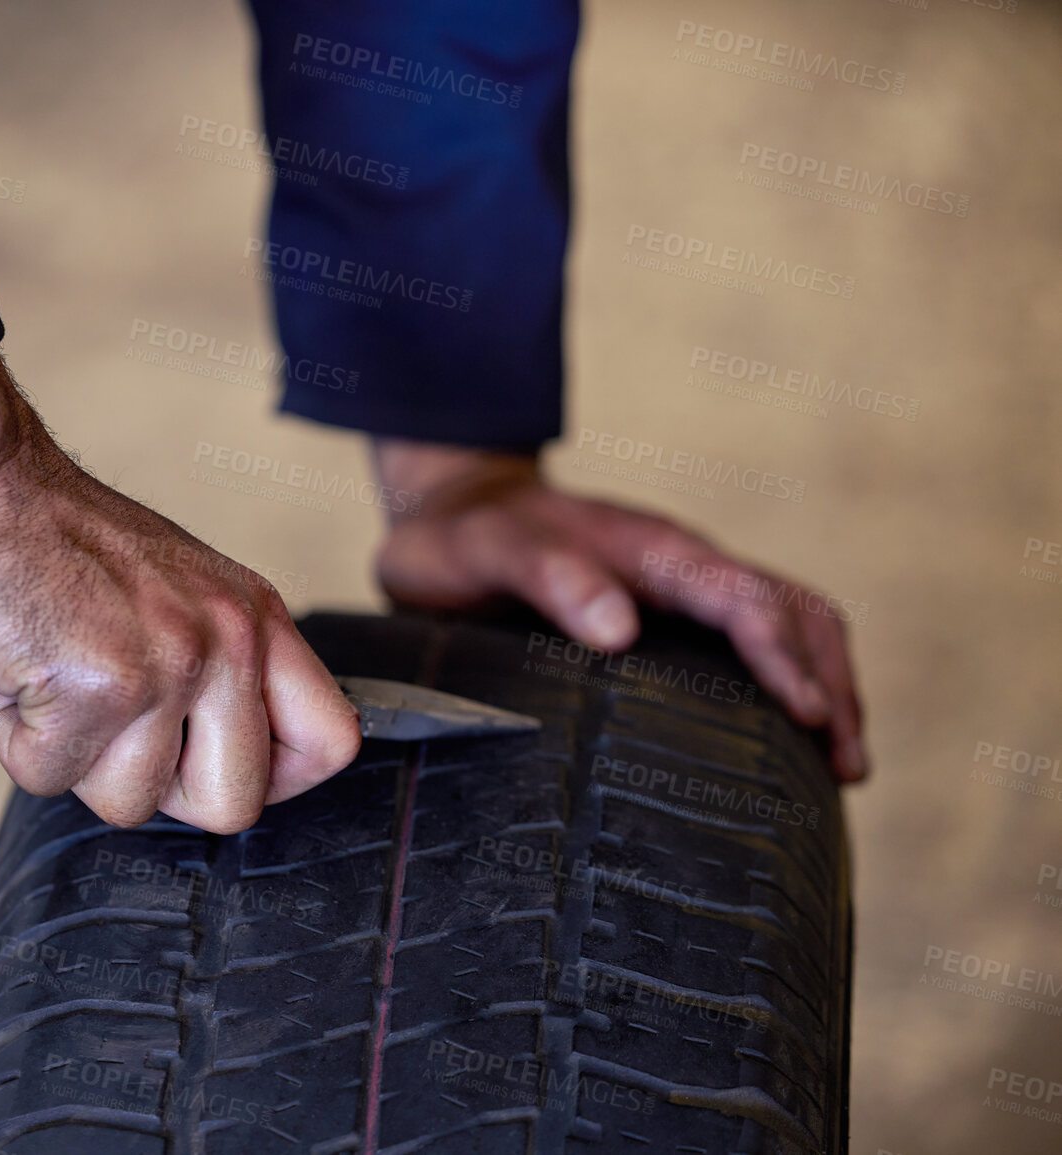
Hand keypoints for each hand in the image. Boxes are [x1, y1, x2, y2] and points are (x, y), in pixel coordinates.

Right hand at [0, 352, 360, 832]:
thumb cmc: (54, 536)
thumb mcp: (177, 589)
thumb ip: (219, 666)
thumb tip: (235, 757)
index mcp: (256, 617)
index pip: (333, 739)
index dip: (273, 778)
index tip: (208, 762)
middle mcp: (228, 641)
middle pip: (234, 805)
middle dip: (158, 787)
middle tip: (108, 724)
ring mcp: (168, 666)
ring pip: (131, 804)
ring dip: (74, 757)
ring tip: (53, 677)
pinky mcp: (96, 689)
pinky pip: (50, 777)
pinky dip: (17, 739)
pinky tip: (16, 668)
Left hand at [372, 440, 866, 782]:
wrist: (454, 512)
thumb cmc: (468, 536)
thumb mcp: (493, 551)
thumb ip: (548, 577)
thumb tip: (619, 629)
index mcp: (655, 552)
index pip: (747, 599)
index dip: (784, 658)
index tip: (812, 718)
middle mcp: (685, 570)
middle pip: (797, 614)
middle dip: (835, 683)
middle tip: (850, 767)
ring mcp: (683, 596)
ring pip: (789, 629)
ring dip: (825, 688)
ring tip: (842, 769)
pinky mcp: (669, 623)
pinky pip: (748, 651)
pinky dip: (786, 691)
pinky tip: (782, 750)